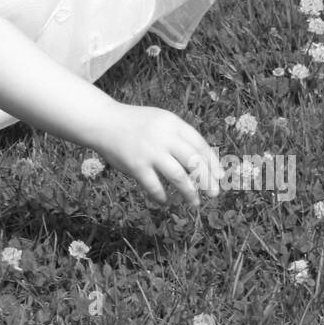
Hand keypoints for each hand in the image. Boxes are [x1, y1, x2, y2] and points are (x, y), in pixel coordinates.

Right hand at [93, 103, 222, 209]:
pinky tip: (164, 201)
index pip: (200, 145)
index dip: (213, 163)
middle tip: (214, 194)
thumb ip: (178, 137)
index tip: (220, 177)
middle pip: (194, 161)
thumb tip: (201, 162)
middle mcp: (164, 137)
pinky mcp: (136, 165)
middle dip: (207, 180)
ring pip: (179, 176)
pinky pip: (154, 186)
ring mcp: (150, 151)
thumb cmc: (135, 124)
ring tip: (195, 202)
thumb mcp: (160, 121)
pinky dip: (161, 196)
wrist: (103, 122)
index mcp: (173, 123)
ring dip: (189, 192)